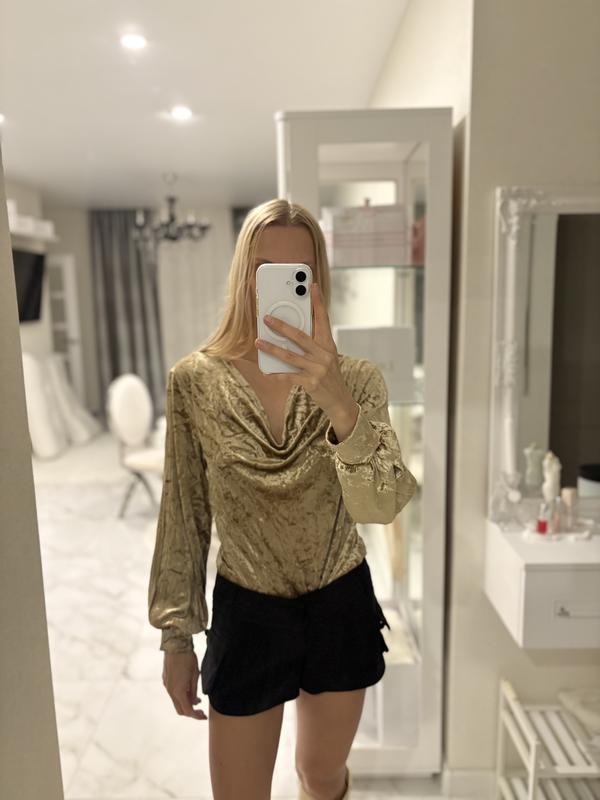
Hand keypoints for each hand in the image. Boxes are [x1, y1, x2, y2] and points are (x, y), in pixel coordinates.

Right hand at [163, 651, 206, 720]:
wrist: (175, 644)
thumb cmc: (187, 658)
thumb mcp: (195, 675)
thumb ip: (194, 691)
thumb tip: (195, 702)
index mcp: (178, 691)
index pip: (187, 710)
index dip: (196, 716)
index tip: (204, 716)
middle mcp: (170, 690)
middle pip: (180, 709)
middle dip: (191, 712)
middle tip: (201, 711)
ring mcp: (166, 685)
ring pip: (176, 701)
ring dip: (186, 703)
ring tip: (197, 699)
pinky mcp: (165, 680)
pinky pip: (173, 693)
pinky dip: (181, 696)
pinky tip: (189, 690)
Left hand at [255, 282, 356, 419]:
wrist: (340, 401)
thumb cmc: (329, 376)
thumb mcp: (327, 357)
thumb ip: (313, 344)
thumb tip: (290, 333)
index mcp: (329, 345)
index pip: (323, 319)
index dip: (318, 302)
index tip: (312, 286)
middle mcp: (324, 355)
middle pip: (300, 336)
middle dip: (281, 326)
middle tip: (267, 318)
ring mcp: (318, 369)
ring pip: (290, 356)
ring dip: (272, 348)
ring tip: (258, 342)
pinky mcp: (311, 383)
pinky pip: (289, 376)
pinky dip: (277, 373)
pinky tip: (266, 370)